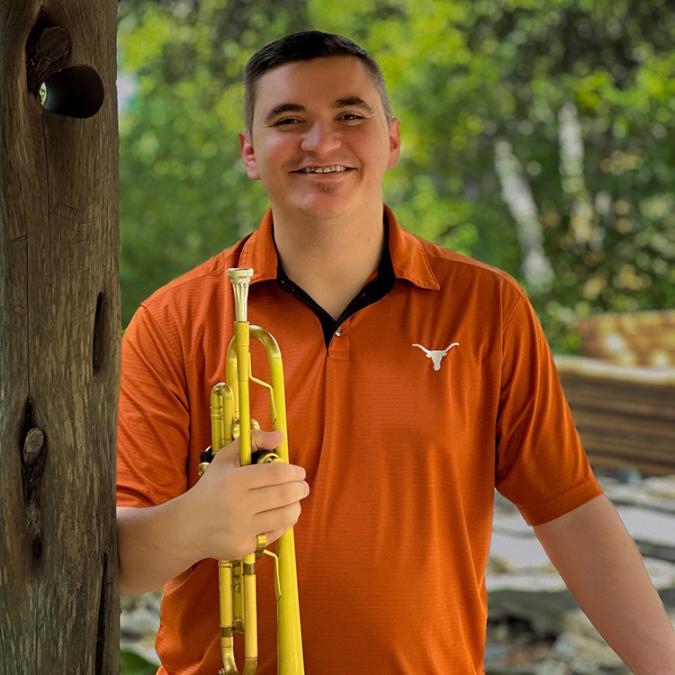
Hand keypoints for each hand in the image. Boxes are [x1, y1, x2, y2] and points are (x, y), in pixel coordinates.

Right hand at [184, 429, 309, 561]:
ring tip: (295, 500)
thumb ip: (252, 440)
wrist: (186, 527)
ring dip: (296, 506)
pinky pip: (275, 534)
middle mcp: (238, 505)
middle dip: (301, 489)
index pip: (277, 473)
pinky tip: (280, 515)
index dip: (294, 471)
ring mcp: (241, 529)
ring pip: (285, 516)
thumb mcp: (224, 459)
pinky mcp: (244, 548)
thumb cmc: (211, 489)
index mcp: (234, 480)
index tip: (299, 472)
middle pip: (285, 494)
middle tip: (303, 486)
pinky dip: (283, 523)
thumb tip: (280, 436)